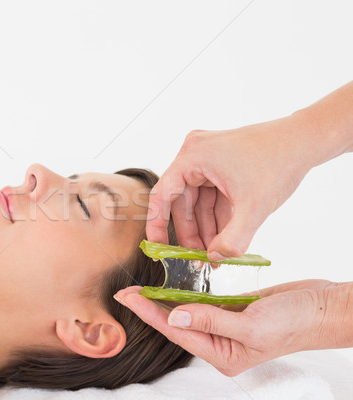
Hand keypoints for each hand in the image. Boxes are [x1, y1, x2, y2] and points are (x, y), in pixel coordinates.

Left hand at [114, 280, 332, 375]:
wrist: (323, 309)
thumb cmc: (294, 323)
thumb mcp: (251, 326)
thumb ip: (211, 320)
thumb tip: (174, 316)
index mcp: (222, 354)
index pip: (177, 331)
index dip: (150, 313)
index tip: (129, 298)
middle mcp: (221, 342)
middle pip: (177, 322)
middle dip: (151, 307)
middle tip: (127, 291)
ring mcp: (227, 325)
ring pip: (189, 310)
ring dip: (167, 298)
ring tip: (144, 286)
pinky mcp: (234, 309)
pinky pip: (205, 300)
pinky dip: (189, 291)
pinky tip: (174, 283)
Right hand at [146, 116, 312, 259]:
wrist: (306, 140)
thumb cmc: (280, 161)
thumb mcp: (254, 208)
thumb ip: (232, 239)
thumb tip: (215, 258)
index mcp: (192, 156)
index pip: (162, 196)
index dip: (157, 225)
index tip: (157, 248)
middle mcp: (194, 153)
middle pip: (182, 202)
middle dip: (192, 233)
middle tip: (198, 259)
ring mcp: (207, 157)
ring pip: (198, 202)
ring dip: (206, 228)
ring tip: (215, 254)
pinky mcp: (220, 163)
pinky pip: (211, 195)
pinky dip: (217, 216)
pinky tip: (224, 237)